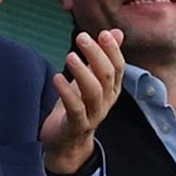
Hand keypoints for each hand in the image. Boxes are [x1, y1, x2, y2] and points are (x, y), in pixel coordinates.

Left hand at [40, 29, 124, 174]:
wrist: (66, 143)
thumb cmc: (78, 106)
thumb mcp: (90, 80)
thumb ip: (102, 57)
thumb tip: (115, 32)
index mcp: (111, 89)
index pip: (118, 67)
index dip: (112, 50)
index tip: (102, 33)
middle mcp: (106, 101)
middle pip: (106, 76)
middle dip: (96, 55)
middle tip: (82, 37)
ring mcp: (93, 115)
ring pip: (93, 92)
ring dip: (82, 72)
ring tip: (70, 56)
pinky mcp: (76, 126)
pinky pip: (75, 109)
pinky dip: (67, 92)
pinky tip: (57, 78)